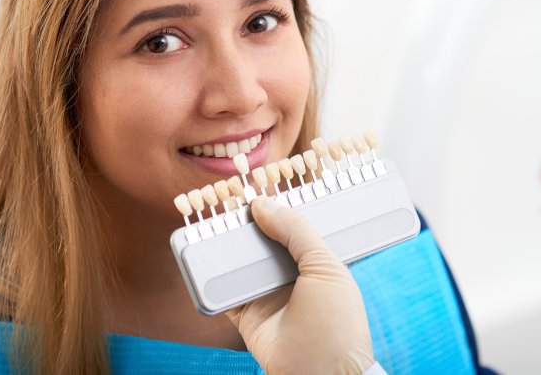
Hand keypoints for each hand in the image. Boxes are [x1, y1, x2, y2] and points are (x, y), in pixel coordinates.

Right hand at [226, 197, 373, 374]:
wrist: (323, 374)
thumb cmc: (336, 322)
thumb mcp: (325, 266)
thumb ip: (296, 231)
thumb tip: (263, 205)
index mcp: (317, 262)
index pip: (294, 227)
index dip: (278, 208)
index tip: (259, 185)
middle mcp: (291, 276)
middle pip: (264, 241)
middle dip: (249, 222)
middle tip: (230, 197)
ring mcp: (268, 295)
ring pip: (242, 261)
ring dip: (228, 244)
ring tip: (212, 216)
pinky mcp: (246, 315)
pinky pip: (224, 291)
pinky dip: (212, 276)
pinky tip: (204, 253)